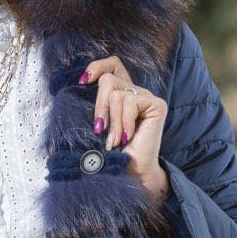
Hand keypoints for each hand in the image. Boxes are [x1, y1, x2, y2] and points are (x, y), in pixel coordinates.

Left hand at [80, 56, 169, 202]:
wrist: (131, 172)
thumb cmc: (113, 154)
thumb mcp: (98, 125)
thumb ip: (94, 105)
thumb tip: (80, 84)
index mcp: (121, 94)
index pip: (112, 65)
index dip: (97, 67)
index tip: (82, 81)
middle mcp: (135, 92)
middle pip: (109, 80)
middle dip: (99, 106)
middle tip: (99, 129)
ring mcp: (146, 97)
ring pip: (117, 94)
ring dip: (113, 122)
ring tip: (115, 140)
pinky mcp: (156, 104)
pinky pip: (131, 102)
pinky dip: (125, 122)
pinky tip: (127, 137)